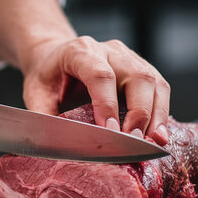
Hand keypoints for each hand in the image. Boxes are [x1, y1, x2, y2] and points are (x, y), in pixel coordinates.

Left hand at [21, 36, 170, 145]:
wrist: (56, 58)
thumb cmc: (48, 77)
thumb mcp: (36, 95)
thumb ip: (45, 118)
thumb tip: (60, 146)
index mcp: (80, 51)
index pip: (100, 75)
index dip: (107, 104)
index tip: (110, 132)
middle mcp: (110, 50)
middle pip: (137, 77)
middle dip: (139, 114)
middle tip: (135, 142)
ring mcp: (130, 58)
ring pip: (155, 83)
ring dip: (157, 116)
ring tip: (153, 142)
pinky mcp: (143, 70)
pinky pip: (160, 90)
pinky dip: (162, 114)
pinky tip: (158, 134)